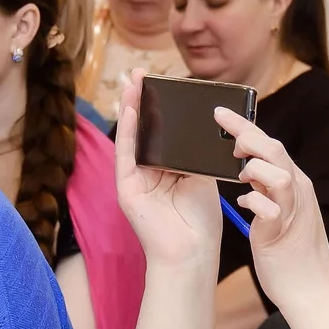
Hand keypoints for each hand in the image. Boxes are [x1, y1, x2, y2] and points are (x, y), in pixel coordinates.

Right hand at [113, 69, 223, 269]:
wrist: (192, 255)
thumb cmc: (200, 223)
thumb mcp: (202, 178)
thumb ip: (195, 154)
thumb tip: (201, 125)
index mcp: (166, 170)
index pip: (161, 133)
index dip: (161, 109)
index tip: (164, 84)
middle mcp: (147, 172)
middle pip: (144, 130)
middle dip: (143, 100)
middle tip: (144, 73)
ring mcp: (134, 179)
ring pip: (132, 136)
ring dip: (132, 107)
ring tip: (134, 81)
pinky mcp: (127, 188)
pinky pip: (126, 154)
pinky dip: (128, 130)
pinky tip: (132, 109)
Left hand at [221, 108, 328, 315]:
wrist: (311, 289)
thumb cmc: (292, 252)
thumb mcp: (281, 211)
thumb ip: (267, 189)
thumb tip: (246, 170)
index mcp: (296, 184)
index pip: (271, 146)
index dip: (246, 127)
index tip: (221, 114)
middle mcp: (298, 192)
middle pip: (275, 150)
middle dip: (246, 134)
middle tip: (221, 125)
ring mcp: (292, 212)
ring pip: (278, 174)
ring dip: (255, 167)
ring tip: (239, 173)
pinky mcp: (282, 233)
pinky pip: (270, 209)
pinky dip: (254, 202)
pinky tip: (244, 204)